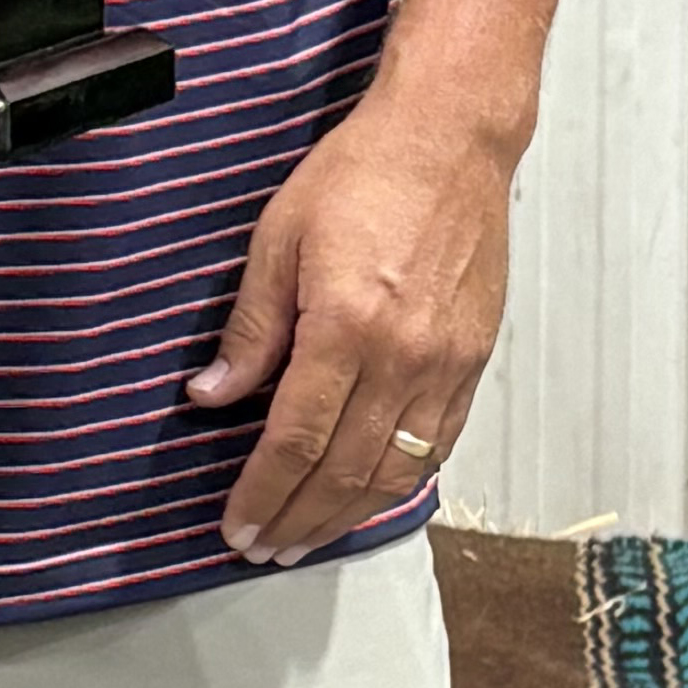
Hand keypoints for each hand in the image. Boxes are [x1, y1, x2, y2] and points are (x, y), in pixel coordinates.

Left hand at [187, 86, 515, 563]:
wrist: (450, 139)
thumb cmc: (364, 174)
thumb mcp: (279, 240)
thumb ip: (251, 329)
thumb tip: (212, 395)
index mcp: (348, 327)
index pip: (297, 440)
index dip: (263, 493)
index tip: (237, 526)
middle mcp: (405, 357)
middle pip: (346, 470)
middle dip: (298, 519)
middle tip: (263, 548)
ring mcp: (448, 364)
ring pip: (396, 471)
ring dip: (347, 515)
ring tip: (308, 538)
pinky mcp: (475, 360)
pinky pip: (437, 444)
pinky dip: (401, 482)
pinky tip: (370, 497)